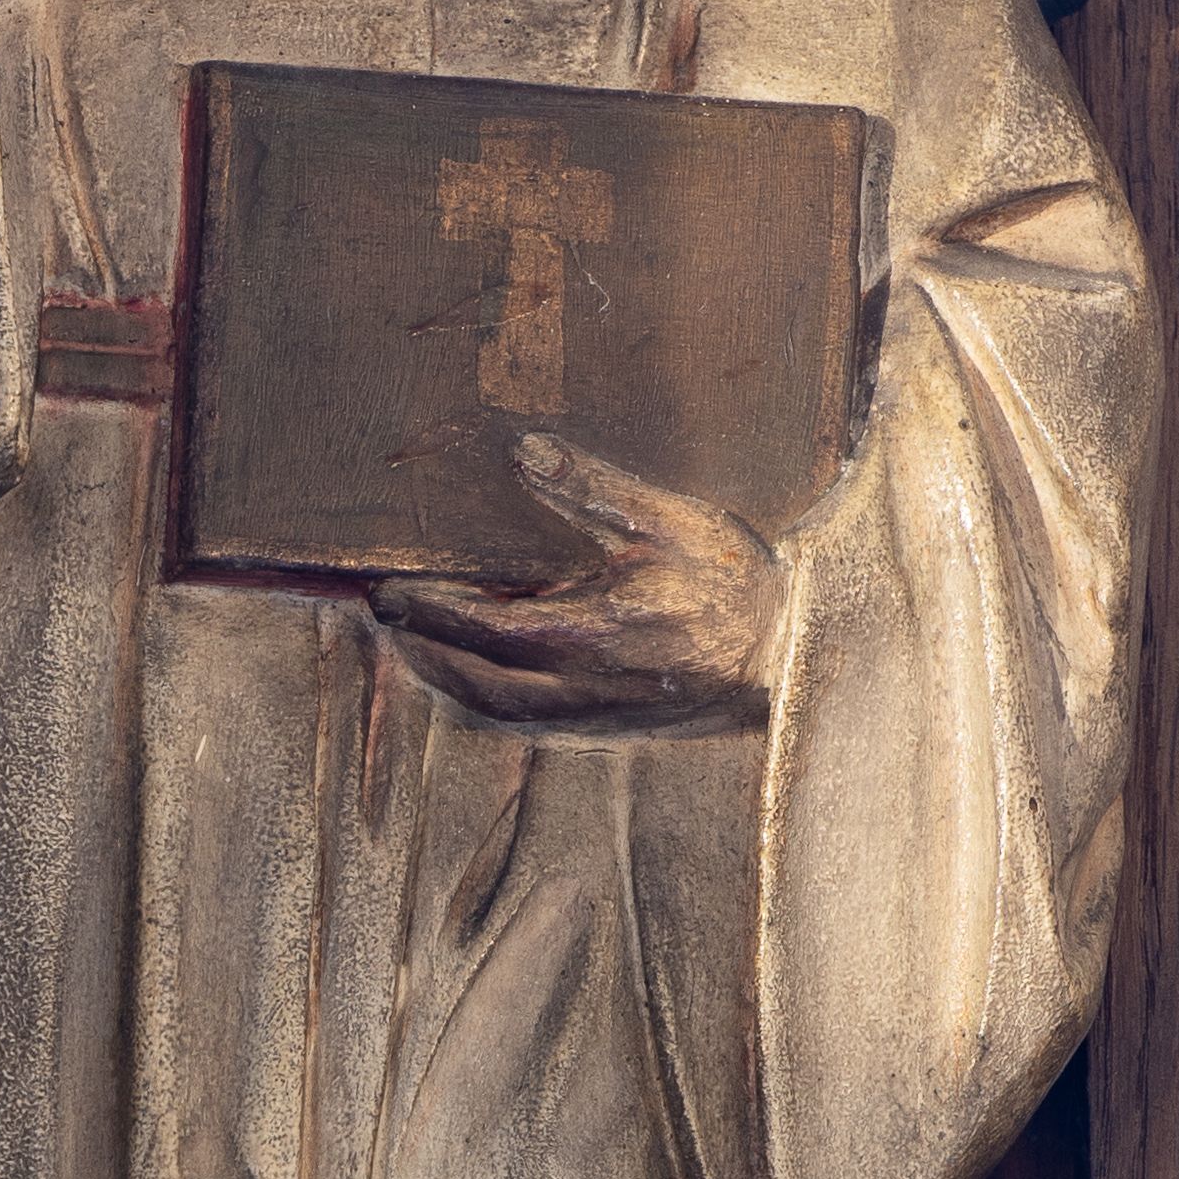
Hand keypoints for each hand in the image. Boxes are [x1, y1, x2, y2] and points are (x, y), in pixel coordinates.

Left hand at [374, 433, 784, 728]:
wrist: (792, 655)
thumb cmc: (735, 583)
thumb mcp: (670, 520)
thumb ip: (593, 488)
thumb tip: (525, 450)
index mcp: (592, 636)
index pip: (484, 628)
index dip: (429, 612)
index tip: (387, 593)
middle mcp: (582, 688)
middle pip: (472, 681)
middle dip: (423, 650)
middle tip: (387, 614)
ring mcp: (592, 717)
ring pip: (494, 709)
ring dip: (447, 678)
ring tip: (415, 640)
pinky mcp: (605, 728)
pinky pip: (524, 721)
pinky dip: (485, 696)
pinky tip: (475, 667)